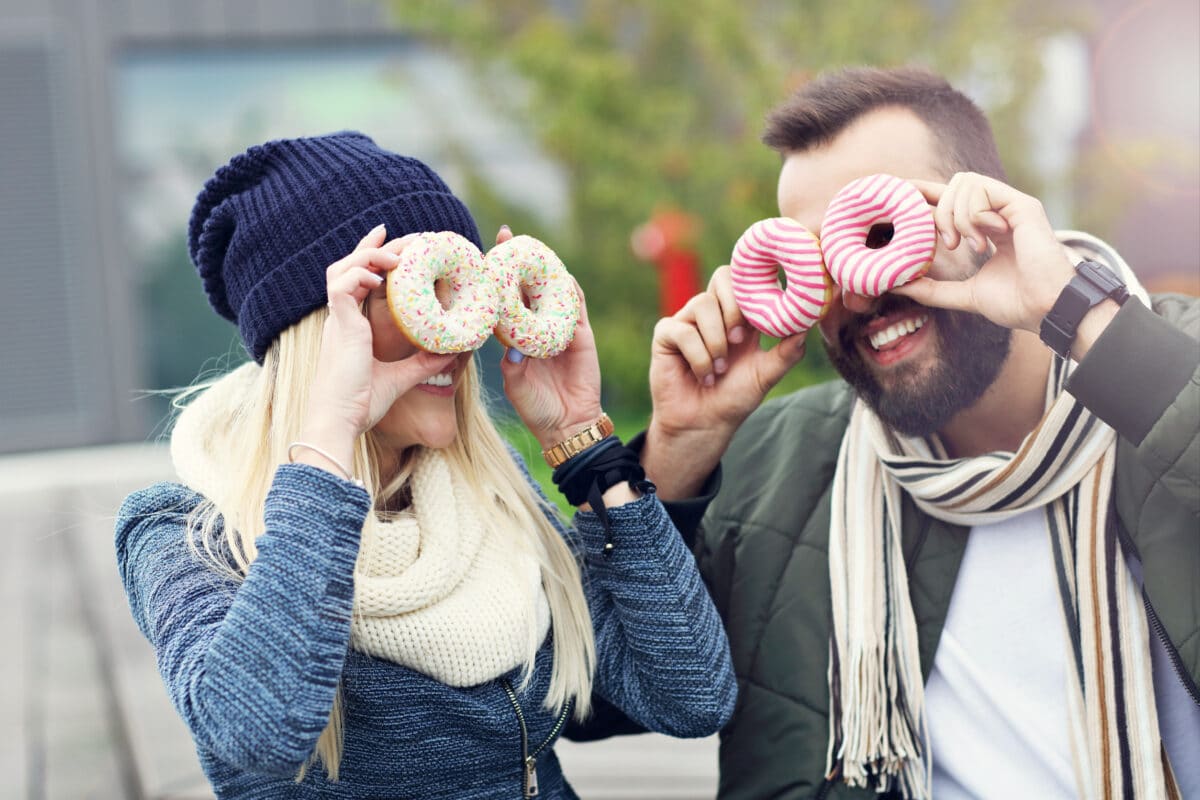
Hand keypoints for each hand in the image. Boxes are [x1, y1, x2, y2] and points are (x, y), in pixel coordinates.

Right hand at [301, 225, 456, 457]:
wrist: (339, 421)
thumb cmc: (360, 404)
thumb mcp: (401, 379)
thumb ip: (423, 364)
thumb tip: (450, 353)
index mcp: (349, 326)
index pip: (356, 279)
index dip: (369, 254)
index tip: (387, 236)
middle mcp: (340, 318)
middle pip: (349, 265)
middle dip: (376, 247)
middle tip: (407, 238)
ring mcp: (337, 320)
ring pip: (341, 268)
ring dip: (368, 255)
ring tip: (398, 256)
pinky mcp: (338, 326)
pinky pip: (342, 285)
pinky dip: (361, 274)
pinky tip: (383, 279)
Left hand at [496, 226, 603, 448]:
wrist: (566, 426)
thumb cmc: (535, 407)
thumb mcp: (515, 383)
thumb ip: (513, 364)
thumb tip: (510, 346)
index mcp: (517, 336)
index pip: (505, 299)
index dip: (495, 277)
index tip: (481, 254)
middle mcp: (538, 328)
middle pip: (529, 286)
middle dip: (519, 260)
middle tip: (506, 236)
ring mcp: (561, 329)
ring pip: (553, 290)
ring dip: (545, 268)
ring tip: (534, 248)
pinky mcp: (582, 335)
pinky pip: (577, 307)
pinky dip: (570, 289)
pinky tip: (562, 274)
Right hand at [645, 265, 806, 497]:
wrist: (704, 425)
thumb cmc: (734, 398)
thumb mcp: (766, 375)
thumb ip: (787, 352)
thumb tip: (806, 328)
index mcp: (738, 315)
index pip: (745, 279)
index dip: (755, 288)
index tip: (766, 314)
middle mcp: (712, 313)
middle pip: (722, 276)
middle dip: (735, 307)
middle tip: (740, 339)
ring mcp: (687, 321)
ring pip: (702, 304)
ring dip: (716, 340)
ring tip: (720, 368)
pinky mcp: (666, 335)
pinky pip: (683, 331)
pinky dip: (699, 356)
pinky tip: (705, 376)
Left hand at [897, 173, 1076, 332]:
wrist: (1046, 309)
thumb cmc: (1016, 303)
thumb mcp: (965, 295)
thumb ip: (933, 289)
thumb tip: (898, 285)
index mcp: (988, 228)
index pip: (951, 199)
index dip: (923, 192)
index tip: (897, 193)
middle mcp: (1000, 212)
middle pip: (954, 185)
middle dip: (939, 211)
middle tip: (948, 245)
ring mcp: (1012, 206)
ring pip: (965, 182)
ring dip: (956, 216)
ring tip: (969, 246)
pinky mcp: (1022, 205)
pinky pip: (981, 190)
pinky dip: (971, 215)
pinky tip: (983, 241)